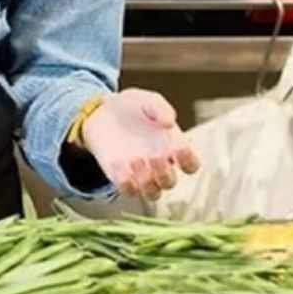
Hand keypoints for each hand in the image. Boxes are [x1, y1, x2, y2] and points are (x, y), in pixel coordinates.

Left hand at [82, 89, 200, 200]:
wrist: (101, 110)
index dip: (189, 162)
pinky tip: (118, 164)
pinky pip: (128, 190)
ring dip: (147, 183)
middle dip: (164, 173)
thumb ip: (160, 108)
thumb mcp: (147, 101)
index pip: (190, 165)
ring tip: (135, 159)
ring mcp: (140, 173)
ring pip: (152, 193)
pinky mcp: (121, 176)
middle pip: (169, 182)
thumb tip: (169, 122)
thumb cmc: (132, 106)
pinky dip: (126, 183)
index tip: (180, 149)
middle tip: (154, 156)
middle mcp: (159, 165)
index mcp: (173, 147)